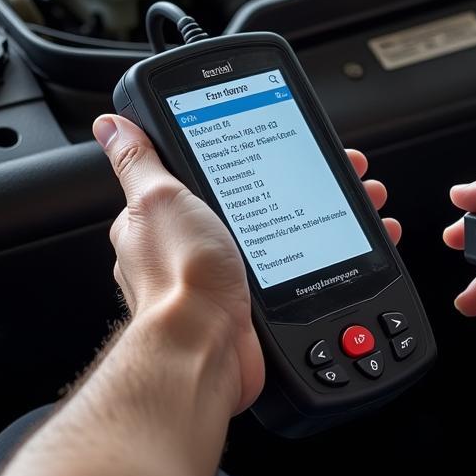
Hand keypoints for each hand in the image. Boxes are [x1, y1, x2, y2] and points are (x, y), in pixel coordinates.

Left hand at [94, 114, 400, 409]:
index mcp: (165, 218)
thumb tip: (113, 126)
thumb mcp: (157, 200)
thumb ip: (139, 162)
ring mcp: (225, 278)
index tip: (295, 147)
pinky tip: (348, 251)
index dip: (262, 158)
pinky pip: (296, 272)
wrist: (204, 350)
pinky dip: (327, 259)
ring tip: (363, 208)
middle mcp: (193, 249)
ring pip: (286, 236)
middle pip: (259, 204)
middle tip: (345, 178)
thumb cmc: (178, 280)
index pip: (218, 173)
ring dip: (327, 220)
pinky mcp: (252, 305)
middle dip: (305, 187)